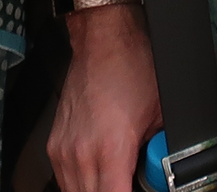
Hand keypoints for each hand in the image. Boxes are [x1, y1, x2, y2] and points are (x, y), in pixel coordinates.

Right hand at [50, 6, 162, 191]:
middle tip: (129, 182)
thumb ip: (159, 151)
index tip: (140, 191)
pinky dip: (82, 183)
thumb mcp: (160, 113)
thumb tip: (161, 171)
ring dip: (96, 191)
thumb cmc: (132, 66)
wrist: (104, 39)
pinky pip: (65, 179)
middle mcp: (82, 153)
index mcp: (111, 148)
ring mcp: (64, 150)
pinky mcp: (55, 144)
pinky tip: (99, 175)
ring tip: (117, 179)